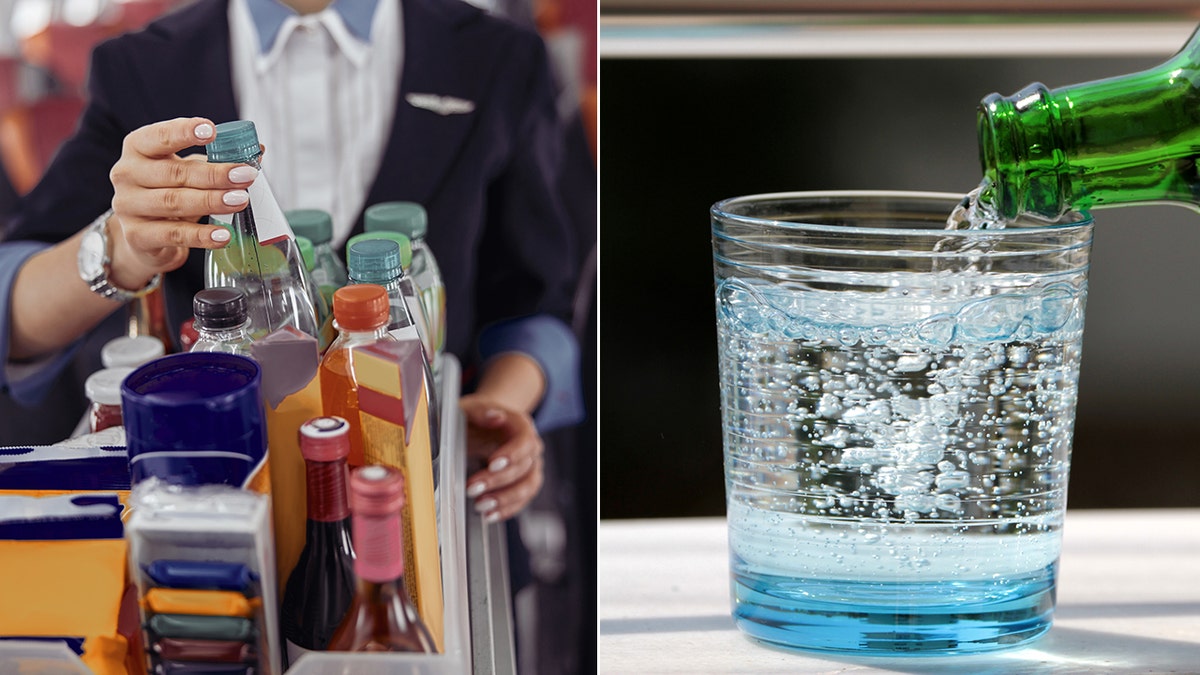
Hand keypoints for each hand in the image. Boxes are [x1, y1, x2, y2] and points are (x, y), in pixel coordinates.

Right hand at [106, 117, 258, 288]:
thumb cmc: (170, 191)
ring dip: (211, 201)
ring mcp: (128, 206)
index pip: (158, 136)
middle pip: (174, 172)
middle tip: (246, 175)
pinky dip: (201, 235)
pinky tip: (223, 235)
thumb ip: (218, 159)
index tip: (212, 131)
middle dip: (214, 174)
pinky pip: (173, 235)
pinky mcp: (136, 236)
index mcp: (138, 148)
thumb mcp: (189, 170)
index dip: (184, 132)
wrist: (146, 235)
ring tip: (241, 200)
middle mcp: (127, 174)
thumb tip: (258, 151)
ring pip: (173, 202)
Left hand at [461, 393, 544, 522]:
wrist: (481, 425)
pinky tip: (489, 515)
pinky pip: (522, 501)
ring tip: (481, 505)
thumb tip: (495, 416)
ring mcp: (530, 466)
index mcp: (521, 425)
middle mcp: (531, 447)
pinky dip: (506, 510)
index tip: (492, 463)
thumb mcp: (471, 408)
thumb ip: (481, 411)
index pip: (525, 441)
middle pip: (523, 466)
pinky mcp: (524, 483)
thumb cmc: (475, 417)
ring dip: (505, 499)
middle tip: (472, 488)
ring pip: (527, 487)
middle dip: (497, 481)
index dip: (512, 454)